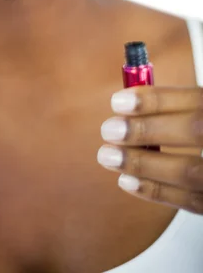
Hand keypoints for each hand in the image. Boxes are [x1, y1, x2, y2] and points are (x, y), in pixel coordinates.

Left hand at [97, 86, 202, 213]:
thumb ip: (178, 106)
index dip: (157, 100)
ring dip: (143, 163)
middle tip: (110, 130)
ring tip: (109, 156)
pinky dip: (156, 191)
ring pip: (191, 171)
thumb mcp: (200, 111)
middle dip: (147, 129)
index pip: (197, 100)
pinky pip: (192, 202)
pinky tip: (128, 180)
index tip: (119, 101)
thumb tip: (130, 101)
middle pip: (195, 130)